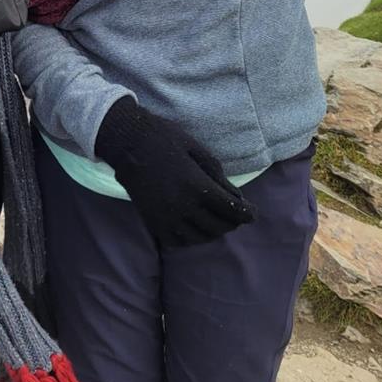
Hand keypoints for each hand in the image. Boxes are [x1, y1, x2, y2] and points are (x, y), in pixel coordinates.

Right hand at [94, 97, 254, 246]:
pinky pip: (178, 242)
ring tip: (216, 222)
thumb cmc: (165, 139)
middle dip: (232, 222)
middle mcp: (184, 207)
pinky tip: (194, 228)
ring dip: (213, 232)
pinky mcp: (153, 223)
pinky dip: (190, 238)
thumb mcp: (197, 149)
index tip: (253, 213)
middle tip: (235, 215)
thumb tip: (236, 196)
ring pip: (200, 238)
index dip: (247, 214)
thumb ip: (218, 175)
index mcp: (197, 186)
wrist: (128, 143)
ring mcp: (167, 218)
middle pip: (218, 227)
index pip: (231, 210)